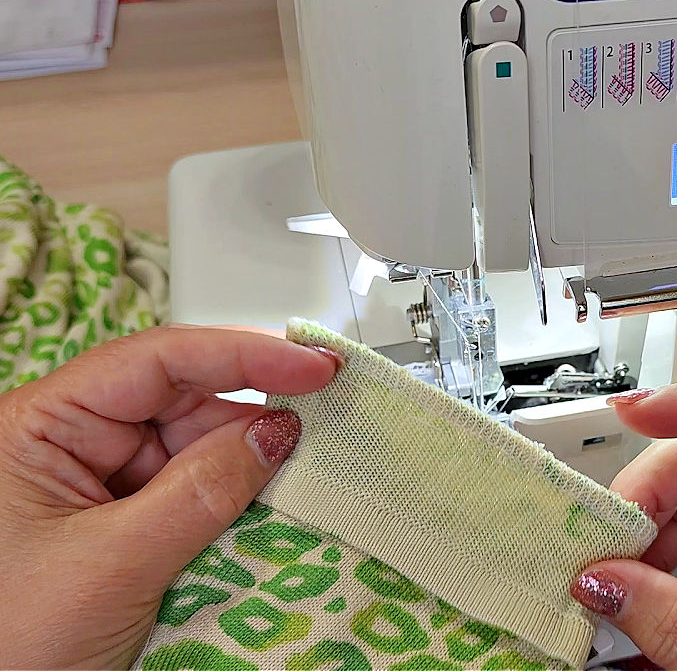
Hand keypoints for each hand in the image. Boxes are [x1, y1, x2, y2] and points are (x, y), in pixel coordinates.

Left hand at [0, 326, 337, 668]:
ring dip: (251, 461)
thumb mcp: (113, 565)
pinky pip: (196, 490)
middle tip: (325, 420)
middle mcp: (76, 440)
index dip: (242, 354)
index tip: (312, 364)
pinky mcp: (129, 519)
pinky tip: (271, 503)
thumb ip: (201, 491)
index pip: (156, 360)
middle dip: (254, 412)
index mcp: (44, 424)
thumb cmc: (10, 643)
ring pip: (198, 446)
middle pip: (185, 398)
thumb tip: (276, 431)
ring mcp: (104, 480)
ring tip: (303, 474)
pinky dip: (237, 498)